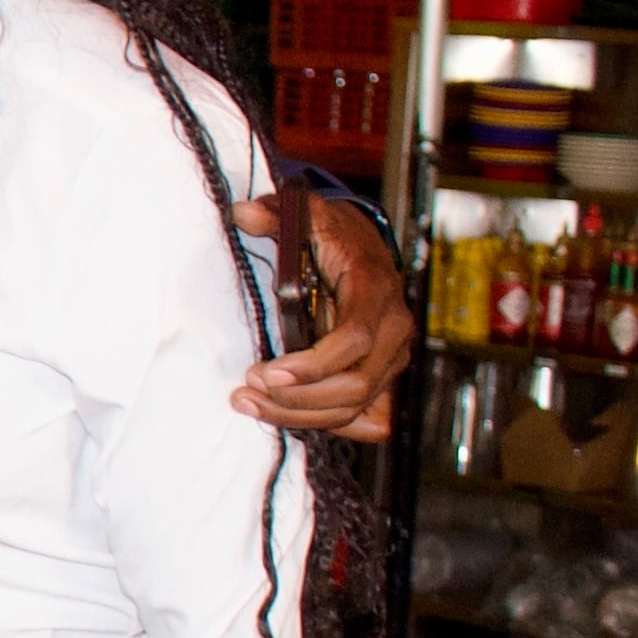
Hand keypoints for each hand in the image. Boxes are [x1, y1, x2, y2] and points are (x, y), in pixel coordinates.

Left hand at [230, 192, 408, 444]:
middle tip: (245, 391)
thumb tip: (244, 213)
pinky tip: (286, 416)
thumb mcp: (309, 215)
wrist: (366, 249)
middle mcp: (394, 333)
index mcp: (376, 293)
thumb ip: (276, 213)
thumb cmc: (336, 237)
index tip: (267, 373)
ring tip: (248, 404)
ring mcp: (392, 360)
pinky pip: (366, 419)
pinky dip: (329, 425)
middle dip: (296, 398)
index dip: (313, 364)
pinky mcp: (384, 378)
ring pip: (355, 408)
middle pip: (354, 386)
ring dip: (299, 416)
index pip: (355, 339)